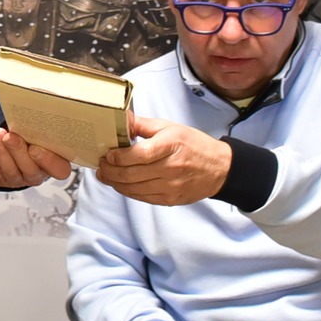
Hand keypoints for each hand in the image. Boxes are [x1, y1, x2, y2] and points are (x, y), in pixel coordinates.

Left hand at [0, 127, 72, 187]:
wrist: (14, 147)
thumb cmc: (33, 137)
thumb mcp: (42, 132)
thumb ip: (43, 130)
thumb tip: (35, 114)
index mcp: (55, 165)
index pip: (60, 170)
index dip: (48, 160)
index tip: (36, 147)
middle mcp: (37, 175)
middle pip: (31, 170)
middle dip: (18, 152)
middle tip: (10, 137)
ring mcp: (18, 179)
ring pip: (10, 170)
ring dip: (2, 151)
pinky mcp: (0, 179)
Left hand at [94, 114, 231, 205]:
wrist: (220, 168)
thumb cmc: (194, 145)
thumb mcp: (170, 127)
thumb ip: (144, 125)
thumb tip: (122, 120)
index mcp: (171, 145)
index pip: (140, 155)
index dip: (119, 157)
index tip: (107, 155)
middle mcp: (171, 167)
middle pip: (132, 174)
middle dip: (110, 172)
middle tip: (100, 166)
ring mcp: (171, 186)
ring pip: (134, 189)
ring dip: (115, 183)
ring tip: (105, 176)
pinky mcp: (170, 199)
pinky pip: (143, 198)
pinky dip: (128, 192)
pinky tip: (121, 185)